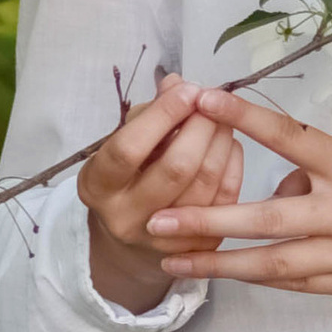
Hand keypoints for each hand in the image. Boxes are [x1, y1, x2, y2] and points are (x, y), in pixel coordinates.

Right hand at [77, 77, 245, 314]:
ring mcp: (164, 239)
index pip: (129, 149)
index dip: (162, 115)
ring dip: (222, 141)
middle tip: (212, 102)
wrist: (130, 240)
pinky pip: (226, 198)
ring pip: (206, 182)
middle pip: (176, 168)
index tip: (188, 89)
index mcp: (98, 187)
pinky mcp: (197, 247)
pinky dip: (233, 163)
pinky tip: (230, 143)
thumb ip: (148, 115)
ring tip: (224, 118)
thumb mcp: (122, 144)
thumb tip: (177, 83)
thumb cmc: (126, 178)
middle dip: (201, 127)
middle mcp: (127, 217)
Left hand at [152, 89, 331, 303]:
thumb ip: (321, 173)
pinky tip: (228, 275)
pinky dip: (261, 276)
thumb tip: (281, 187)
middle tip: (157, 220)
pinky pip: (295, 283)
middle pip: (265, 219)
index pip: (290, 136)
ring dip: (219, 264)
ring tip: (172, 261)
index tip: (202, 97)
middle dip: (208, 220)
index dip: (245, 118)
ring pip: (272, 264)